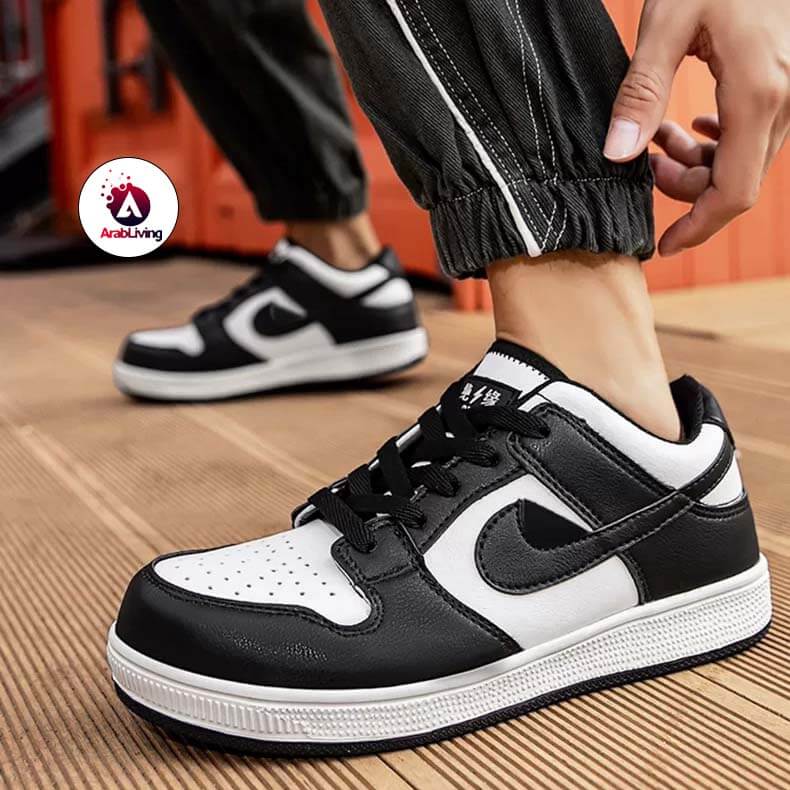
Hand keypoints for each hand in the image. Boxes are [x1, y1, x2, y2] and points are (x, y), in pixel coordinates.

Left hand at [604, 0, 788, 255]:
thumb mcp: (668, 23)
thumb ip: (641, 93)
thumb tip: (618, 155)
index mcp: (758, 96)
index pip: (733, 193)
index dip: (698, 228)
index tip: (663, 246)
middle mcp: (784, 100)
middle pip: (736, 182)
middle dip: (685, 187)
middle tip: (644, 161)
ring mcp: (788, 91)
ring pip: (742, 159)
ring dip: (697, 162)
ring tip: (658, 135)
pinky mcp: (781, 80)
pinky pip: (752, 133)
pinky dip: (717, 141)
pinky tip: (692, 122)